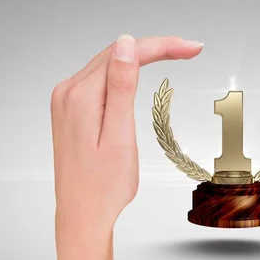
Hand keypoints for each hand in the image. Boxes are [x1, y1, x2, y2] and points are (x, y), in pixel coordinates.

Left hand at [51, 35, 202, 230]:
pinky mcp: (71, 110)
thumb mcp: (119, 136)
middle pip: (116, 54)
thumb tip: (126, 45)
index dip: (161, 46)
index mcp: (80, 96)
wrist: (82, 215)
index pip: (125, 54)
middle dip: (155, 48)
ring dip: (141, 58)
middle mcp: (68, 92)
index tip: (191, 48)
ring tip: (173, 55)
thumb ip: (122, 88)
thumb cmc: (103, 186)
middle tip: (190, 49)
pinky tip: (139, 72)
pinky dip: (124, 73)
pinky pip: (100, 80)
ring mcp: (67, 101)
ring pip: (108, 65)